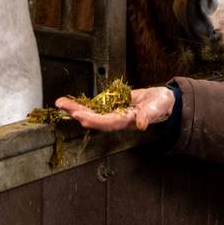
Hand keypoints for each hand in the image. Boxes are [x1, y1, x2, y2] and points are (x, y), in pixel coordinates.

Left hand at [54, 86, 175, 131]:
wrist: (163, 101)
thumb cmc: (161, 104)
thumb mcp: (158, 107)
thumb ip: (149, 115)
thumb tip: (142, 124)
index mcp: (127, 121)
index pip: (108, 122)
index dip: (94, 120)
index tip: (80, 115)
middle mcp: (117, 119)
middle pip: (94, 119)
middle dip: (77, 113)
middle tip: (62, 106)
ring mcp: (113, 113)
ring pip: (91, 113)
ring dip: (75, 109)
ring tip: (61, 103)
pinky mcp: (111, 106)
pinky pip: (94, 107)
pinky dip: (82, 104)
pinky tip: (71, 102)